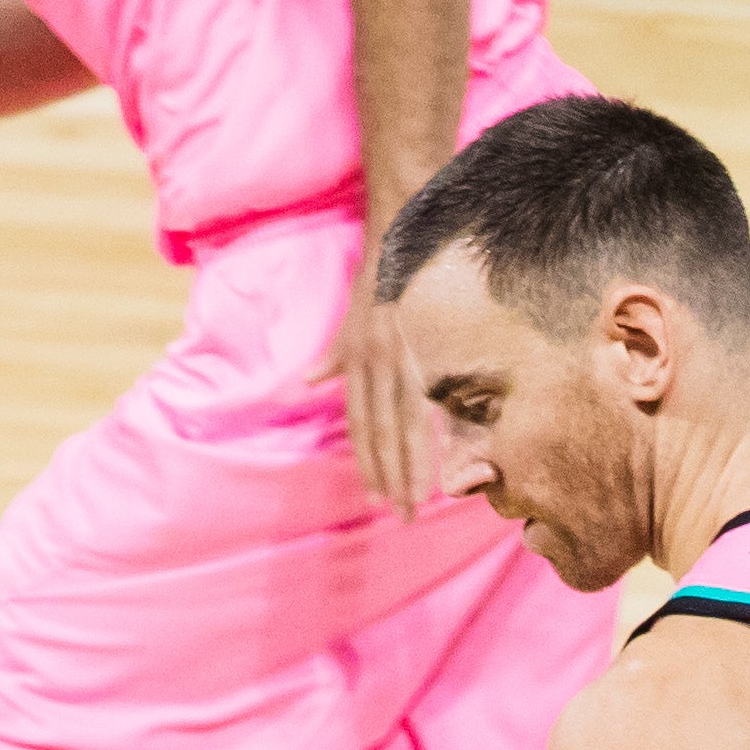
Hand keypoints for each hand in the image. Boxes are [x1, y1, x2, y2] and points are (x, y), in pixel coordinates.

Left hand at [312, 271, 429, 515]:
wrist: (400, 234)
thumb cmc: (379, 279)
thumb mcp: (349, 320)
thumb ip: (333, 354)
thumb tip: (311, 381)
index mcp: (358, 363)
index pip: (362, 425)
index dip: (368, 462)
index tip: (376, 497)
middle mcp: (374, 365)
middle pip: (381, 432)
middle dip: (389, 476)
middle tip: (399, 515)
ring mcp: (399, 357)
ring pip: (403, 425)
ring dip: (410, 467)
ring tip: (417, 501)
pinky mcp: (422, 348)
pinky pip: (425, 402)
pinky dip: (430, 433)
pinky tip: (439, 454)